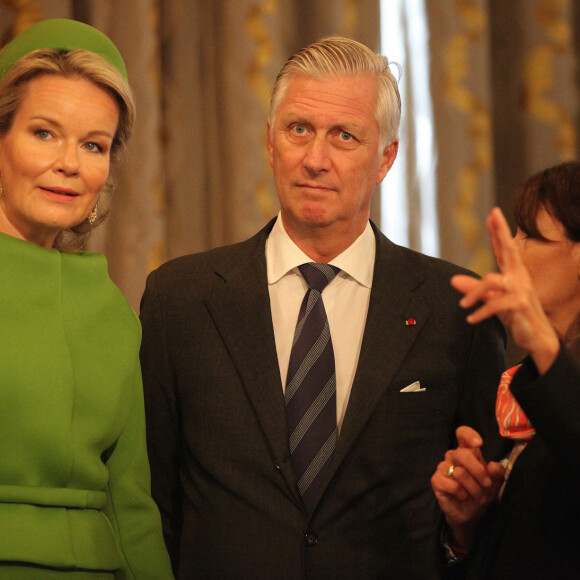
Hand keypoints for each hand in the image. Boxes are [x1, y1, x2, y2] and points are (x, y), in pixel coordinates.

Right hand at [431, 426, 504, 549]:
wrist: (470, 513)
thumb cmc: (481, 492)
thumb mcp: (494, 482)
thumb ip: (496, 472)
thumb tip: (495, 466)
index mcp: (466, 451)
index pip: (462, 433)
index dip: (469, 435)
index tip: (479, 444)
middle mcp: (453, 456)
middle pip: (463, 454)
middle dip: (479, 471)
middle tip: (487, 484)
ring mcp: (443, 467)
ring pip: (460, 472)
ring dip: (474, 488)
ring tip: (478, 496)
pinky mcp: (436, 480)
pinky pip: (452, 484)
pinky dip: (462, 493)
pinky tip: (463, 496)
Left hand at [451, 207, 559, 372]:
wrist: (537, 338)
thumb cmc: (516, 315)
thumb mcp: (492, 301)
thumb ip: (474, 289)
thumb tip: (453, 280)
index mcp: (514, 274)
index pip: (504, 249)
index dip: (498, 231)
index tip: (492, 213)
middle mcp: (519, 277)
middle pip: (509, 250)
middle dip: (500, 232)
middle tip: (493, 214)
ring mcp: (521, 290)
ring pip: (492, 280)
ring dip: (474, 292)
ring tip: (462, 305)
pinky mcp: (520, 305)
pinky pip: (495, 304)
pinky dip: (481, 311)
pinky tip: (471, 319)